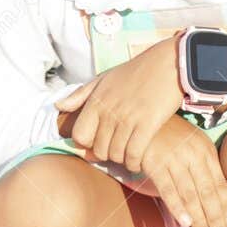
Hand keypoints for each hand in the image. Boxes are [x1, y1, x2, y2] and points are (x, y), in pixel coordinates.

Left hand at [54, 37, 183, 169]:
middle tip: (116, 151)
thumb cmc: (136, 71)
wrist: (168, 64)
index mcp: (96, 101)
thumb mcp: (103, 78)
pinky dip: (134, 162)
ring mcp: (128, 119)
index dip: (87, 144)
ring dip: (121, 159)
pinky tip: (138, 159)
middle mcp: (109, 111)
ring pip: (115, 154)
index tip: (98, 143)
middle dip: (106, 154)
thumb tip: (58, 106)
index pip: (79, 135)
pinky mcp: (147, 125)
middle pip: (98, 149)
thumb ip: (80, 95)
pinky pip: (133, 155)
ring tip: (127, 155)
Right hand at [140, 115, 226, 226]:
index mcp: (206, 151)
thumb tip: (213, 195)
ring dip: (198, 217)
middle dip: (215, 216)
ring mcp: (175, 158)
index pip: (220, 183)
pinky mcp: (155, 161)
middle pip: (207, 191)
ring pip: (190, 193)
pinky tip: (184, 221)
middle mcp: (194, 155)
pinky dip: (176, 205)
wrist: (143, 117)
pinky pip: (168, 188)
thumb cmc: (169, 135)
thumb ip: (203, 166)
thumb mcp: (192, 145)